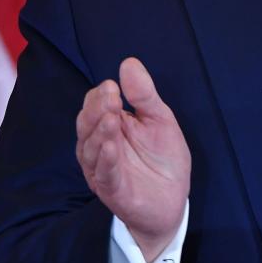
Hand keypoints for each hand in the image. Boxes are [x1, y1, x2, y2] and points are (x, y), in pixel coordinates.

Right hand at [75, 57, 190, 262]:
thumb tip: (129, 63)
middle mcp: (100, 146)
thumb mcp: (160, 120)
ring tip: (111, 118)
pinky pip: (104, 174)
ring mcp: (103, 168)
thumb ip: (144, 95)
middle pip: (88, 124)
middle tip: (110, 96)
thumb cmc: (163, 158)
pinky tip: (110, 147)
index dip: (101, 96)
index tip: (112, 85)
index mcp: (110, 126)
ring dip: (100, 132)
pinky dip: (105, 160)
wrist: (173, 199)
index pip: (96, 106)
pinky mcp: (112, 189)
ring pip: (91, 149)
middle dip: (98, 110)